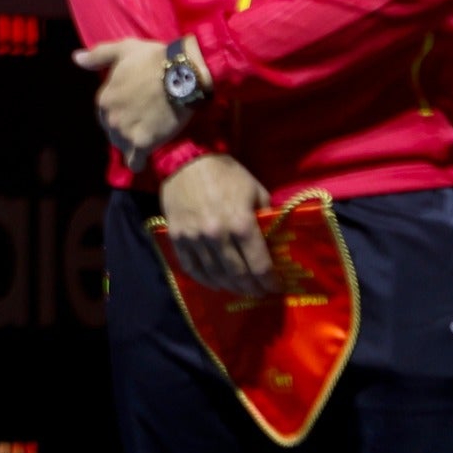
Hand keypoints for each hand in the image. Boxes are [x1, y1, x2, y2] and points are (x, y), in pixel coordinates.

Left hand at [74, 37, 198, 167]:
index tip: (132, 107)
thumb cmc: (152, 59)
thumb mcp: (122, 50)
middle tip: (141, 121)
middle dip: (123, 127)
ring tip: (144, 137)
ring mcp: (125, 132)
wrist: (181, 73)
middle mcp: (110, 118)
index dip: (118, 110)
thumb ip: (97, 56)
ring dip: (130, 143)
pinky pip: (135, 162)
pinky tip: (143, 159)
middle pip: (112, 130)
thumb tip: (76, 58)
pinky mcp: (143, 144)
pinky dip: (138, 161)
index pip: (105, 112)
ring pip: (122, 145)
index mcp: (104, 98)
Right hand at [159, 154, 277, 296]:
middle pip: (238, 274)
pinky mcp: (177, 237)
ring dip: (231, 287)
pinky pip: (191, 267)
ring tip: (240, 289)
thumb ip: (265, 215)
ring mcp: (195, 238)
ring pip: (215, 275)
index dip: (269, 280)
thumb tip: (272, 236)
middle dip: (252, 288)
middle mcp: (218, 236)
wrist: (185, 159)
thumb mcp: (254, 189)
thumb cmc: (225, 172)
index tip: (276, 287)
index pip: (259, 264)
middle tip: (260, 292)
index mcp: (241, 224)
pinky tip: (215, 283)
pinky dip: (204, 280)